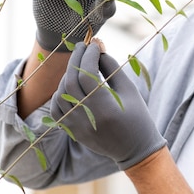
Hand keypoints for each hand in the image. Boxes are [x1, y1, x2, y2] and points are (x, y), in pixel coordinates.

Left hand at [50, 42, 166, 169]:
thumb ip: (112, 69)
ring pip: (60, 94)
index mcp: (106, 108)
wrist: (134, 149)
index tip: (95, 44)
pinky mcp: (72, 131)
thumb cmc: (137, 117)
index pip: (87, 76)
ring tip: (80, 64)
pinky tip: (71, 84)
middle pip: (70, 82)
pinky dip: (59, 93)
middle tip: (83, 46)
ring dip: (68, 75)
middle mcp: (87, 118)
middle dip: (75, 60)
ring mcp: (77, 126)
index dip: (89, 56)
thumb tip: (98, 50)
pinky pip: (56, 109)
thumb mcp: (130, 91)